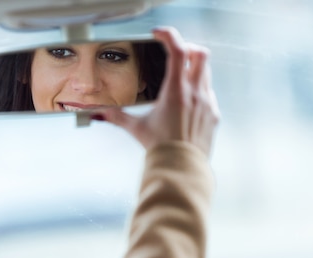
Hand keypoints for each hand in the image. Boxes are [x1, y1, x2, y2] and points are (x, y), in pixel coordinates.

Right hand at [92, 27, 219, 155]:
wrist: (182, 168)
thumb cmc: (162, 149)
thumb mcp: (137, 129)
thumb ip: (117, 117)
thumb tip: (99, 113)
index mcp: (176, 91)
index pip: (178, 50)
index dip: (169, 36)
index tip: (159, 34)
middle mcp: (195, 93)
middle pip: (199, 54)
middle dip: (187, 49)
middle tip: (174, 54)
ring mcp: (207, 103)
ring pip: (206, 72)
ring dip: (194, 69)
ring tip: (180, 78)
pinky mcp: (213, 115)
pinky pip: (209, 93)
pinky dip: (200, 90)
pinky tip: (188, 102)